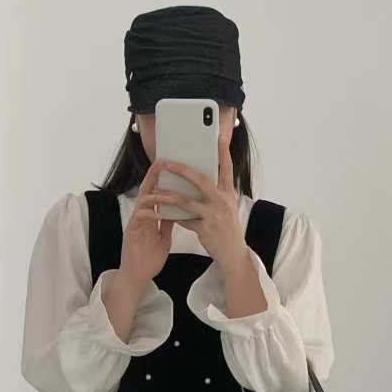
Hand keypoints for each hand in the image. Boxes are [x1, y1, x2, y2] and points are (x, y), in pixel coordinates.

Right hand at [118, 158, 174, 286]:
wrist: (138, 277)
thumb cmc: (149, 258)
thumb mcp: (163, 237)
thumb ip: (167, 223)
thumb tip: (178, 210)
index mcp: (148, 216)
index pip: (154, 192)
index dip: (160, 178)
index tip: (170, 165)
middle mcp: (140, 216)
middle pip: (146, 190)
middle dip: (154, 175)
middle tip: (163, 162)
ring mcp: (135, 223)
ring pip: (143, 201)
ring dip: (158, 196)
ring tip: (171, 193)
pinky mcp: (131, 233)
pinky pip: (140, 218)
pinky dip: (151, 214)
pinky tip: (160, 213)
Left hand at [146, 133, 247, 269]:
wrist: (233, 254)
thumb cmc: (227, 228)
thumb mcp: (226, 207)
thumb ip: (215, 194)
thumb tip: (198, 180)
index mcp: (228, 193)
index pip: (227, 168)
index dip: (223, 153)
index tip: (219, 137)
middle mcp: (222, 201)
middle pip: (200, 180)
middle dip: (182, 170)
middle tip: (167, 163)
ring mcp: (214, 215)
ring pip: (187, 201)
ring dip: (170, 195)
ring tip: (157, 190)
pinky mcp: (205, 229)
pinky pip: (185, 220)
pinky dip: (174, 216)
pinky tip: (164, 212)